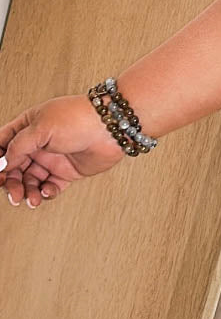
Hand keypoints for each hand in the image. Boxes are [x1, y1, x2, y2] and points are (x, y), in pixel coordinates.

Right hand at [0, 95, 126, 207]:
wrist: (112, 127)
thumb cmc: (79, 118)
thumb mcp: (41, 128)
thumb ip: (18, 146)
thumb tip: (3, 162)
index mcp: (28, 127)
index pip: (3, 144)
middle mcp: (38, 143)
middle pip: (14, 167)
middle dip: (11, 181)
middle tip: (13, 193)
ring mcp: (53, 158)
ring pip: (30, 180)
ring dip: (27, 191)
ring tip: (30, 199)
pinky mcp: (67, 171)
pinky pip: (50, 186)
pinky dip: (46, 192)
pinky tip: (47, 192)